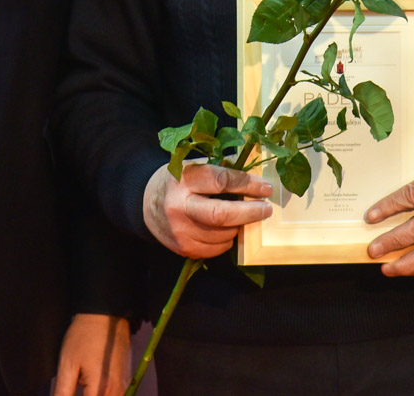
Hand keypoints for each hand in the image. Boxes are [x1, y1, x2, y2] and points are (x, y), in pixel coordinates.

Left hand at [52, 312, 130, 395]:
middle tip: (72, 390)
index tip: (66, 394)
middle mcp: (116, 392)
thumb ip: (63, 392)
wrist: (106, 314)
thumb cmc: (84, 336)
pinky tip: (90, 390)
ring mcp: (124, 387)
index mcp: (100, 390)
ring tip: (80, 390)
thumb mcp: (67, 364)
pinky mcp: (126, 381)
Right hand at [142, 162, 272, 257]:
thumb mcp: (194, 165)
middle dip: (250, 212)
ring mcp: (180, 230)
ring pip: (223, 234)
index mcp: (183, 179)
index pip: (221, 181)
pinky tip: (223, 228)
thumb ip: (222, 167)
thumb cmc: (177, 180)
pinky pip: (217, 248)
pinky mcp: (183, 247)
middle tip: (267, 209)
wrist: (146, 203)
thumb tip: (254, 170)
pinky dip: (227, 239)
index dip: (248, 185)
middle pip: (221, 215)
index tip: (265, 187)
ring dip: (239, 225)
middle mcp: (179, 206)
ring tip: (241, 216)